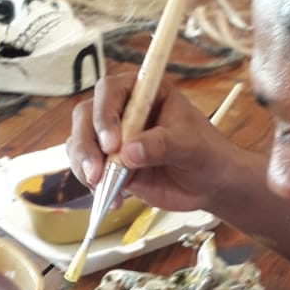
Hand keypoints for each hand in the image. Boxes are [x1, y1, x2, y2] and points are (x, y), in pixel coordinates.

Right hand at [67, 72, 239, 211]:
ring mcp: (113, 137)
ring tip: (100, 186)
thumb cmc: (205, 153)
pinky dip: (92, 184)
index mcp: (144, 92)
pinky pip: (87, 168)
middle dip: (86, 143)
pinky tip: (111, 199)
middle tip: (97, 171)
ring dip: (83, 164)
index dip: (106, 114)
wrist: (209, 183)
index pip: (111, 91)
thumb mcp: (190, 146)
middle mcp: (123, 110)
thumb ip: (161, 145)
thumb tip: (129, 152)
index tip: (112, 143)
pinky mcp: (109, 163)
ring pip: (80, 141)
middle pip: (86, 115)